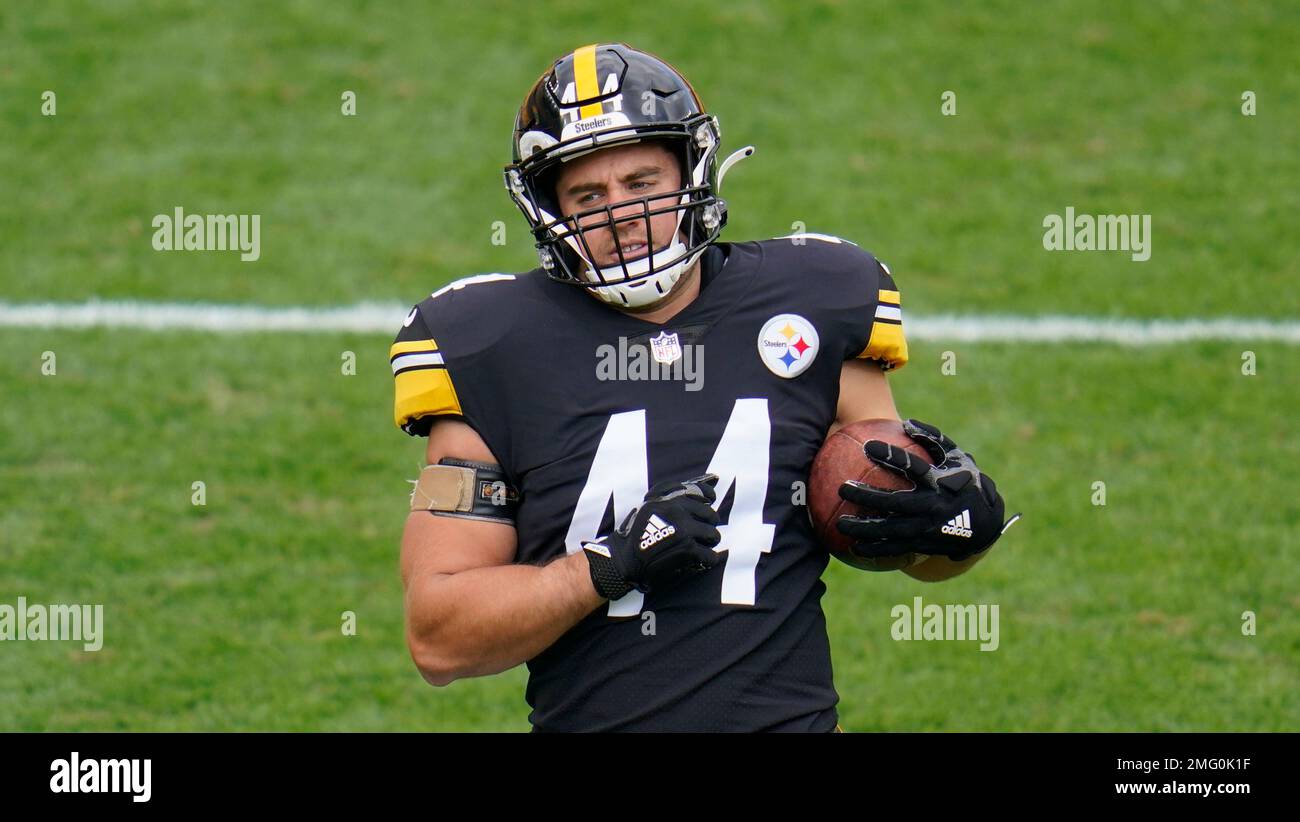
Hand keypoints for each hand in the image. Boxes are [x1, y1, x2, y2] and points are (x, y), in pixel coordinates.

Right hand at [582, 474, 722, 598]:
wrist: (623, 561)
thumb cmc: (635, 536)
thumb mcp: (648, 508)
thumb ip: (669, 497)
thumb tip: (707, 482)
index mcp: (665, 498)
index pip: (698, 490)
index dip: (708, 496)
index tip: (710, 501)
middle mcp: (675, 510)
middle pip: (710, 514)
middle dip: (708, 526)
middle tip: (702, 535)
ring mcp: (683, 529)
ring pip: (712, 534)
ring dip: (708, 544)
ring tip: (699, 549)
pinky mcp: (687, 548)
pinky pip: (710, 554)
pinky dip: (706, 560)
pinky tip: (698, 562)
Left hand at [836, 419, 1020, 560]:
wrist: (986, 524)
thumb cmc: (964, 481)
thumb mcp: (956, 457)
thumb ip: (933, 439)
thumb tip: (906, 423)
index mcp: (940, 482)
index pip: (913, 467)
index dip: (892, 456)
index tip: (868, 446)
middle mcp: (933, 506)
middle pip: (895, 502)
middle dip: (867, 496)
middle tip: (842, 487)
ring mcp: (928, 528)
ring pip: (891, 530)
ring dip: (864, 528)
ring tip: (839, 523)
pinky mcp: (925, 545)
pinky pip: (896, 549)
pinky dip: (875, 549)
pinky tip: (853, 548)